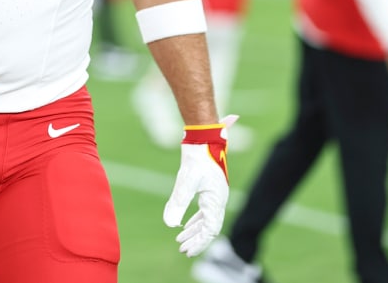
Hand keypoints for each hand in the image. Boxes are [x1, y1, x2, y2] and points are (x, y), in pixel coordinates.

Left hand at [162, 115, 235, 257]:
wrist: (203, 138)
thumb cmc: (196, 157)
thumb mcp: (185, 181)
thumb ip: (177, 202)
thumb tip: (169, 224)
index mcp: (216, 200)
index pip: (210, 230)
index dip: (199, 242)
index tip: (186, 250)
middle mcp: (218, 200)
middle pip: (209, 228)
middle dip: (196, 240)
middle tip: (182, 249)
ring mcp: (215, 195)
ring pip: (206, 220)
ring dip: (194, 231)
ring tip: (181, 240)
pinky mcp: (209, 190)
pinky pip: (204, 211)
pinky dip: (195, 220)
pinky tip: (185, 225)